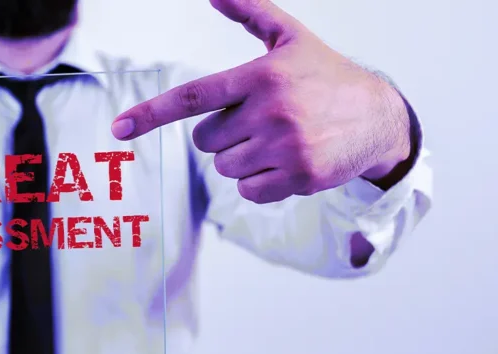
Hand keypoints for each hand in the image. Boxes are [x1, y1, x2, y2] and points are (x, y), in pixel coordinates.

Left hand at [112, 0, 411, 202]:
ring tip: (277, 141)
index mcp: (262, 75)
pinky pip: (248, 192)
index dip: (151, 114)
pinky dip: (260, 184)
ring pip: (225, 168)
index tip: (119, 129)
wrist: (379, 118)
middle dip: (224, 134)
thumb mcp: (291, 39)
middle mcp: (272, 111)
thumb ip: (251, 14)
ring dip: (242, 159)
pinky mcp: (299, 177)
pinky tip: (287, 163)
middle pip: (206, 141)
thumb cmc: (326, 76)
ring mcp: (285, 147)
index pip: (193, 97)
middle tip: (260, 122)